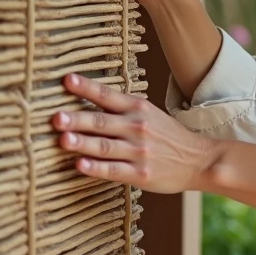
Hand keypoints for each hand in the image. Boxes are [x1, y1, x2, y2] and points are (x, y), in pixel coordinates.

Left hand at [55, 72, 217, 192]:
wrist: (199, 159)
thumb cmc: (169, 136)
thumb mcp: (149, 115)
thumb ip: (121, 110)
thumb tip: (85, 102)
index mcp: (139, 109)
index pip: (108, 96)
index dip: (87, 88)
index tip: (67, 80)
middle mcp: (138, 127)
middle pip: (102, 121)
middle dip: (77, 119)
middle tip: (56, 117)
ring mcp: (139, 151)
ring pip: (105, 146)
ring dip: (82, 142)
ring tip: (62, 139)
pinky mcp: (140, 174)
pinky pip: (114, 170)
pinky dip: (96, 168)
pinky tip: (80, 165)